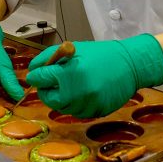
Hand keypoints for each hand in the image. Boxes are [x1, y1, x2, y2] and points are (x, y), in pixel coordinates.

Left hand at [26, 34, 162, 117]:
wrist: (130, 65)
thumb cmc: (101, 55)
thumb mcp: (73, 49)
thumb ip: (49, 57)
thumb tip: (32, 71)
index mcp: (70, 72)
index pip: (41, 79)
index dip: (37, 76)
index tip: (36, 75)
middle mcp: (77, 92)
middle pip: (48, 98)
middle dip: (47, 89)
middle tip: (53, 81)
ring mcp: (86, 105)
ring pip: (61, 107)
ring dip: (62, 97)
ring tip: (74, 84)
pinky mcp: (94, 113)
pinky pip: (76, 112)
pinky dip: (75, 103)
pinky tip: (84, 91)